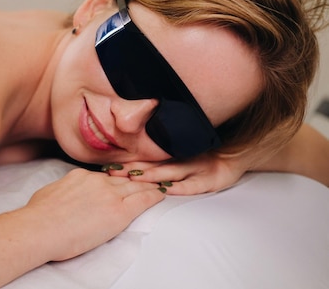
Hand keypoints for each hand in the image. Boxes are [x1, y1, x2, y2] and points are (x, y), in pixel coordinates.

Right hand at [26, 169, 164, 260]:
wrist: (41, 227)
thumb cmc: (38, 217)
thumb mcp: (50, 193)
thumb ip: (64, 191)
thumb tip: (64, 196)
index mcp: (80, 176)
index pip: (104, 177)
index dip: (116, 179)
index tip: (122, 180)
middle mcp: (97, 181)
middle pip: (122, 178)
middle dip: (136, 178)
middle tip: (149, 178)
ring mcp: (109, 194)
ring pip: (135, 186)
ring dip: (148, 185)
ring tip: (160, 184)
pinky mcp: (119, 211)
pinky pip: (143, 199)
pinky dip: (154, 195)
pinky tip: (162, 194)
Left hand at [106, 153, 249, 194]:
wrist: (237, 156)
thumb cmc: (206, 161)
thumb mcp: (183, 159)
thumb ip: (162, 164)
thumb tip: (132, 168)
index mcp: (173, 158)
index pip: (146, 161)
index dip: (128, 163)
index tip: (110, 166)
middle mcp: (182, 162)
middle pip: (153, 166)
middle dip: (133, 169)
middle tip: (114, 172)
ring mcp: (196, 170)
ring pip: (170, 172)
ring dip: (152, 175)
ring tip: (134, 177)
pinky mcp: (211, 180)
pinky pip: (193, 185)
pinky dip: (180, 188)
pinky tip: (168, 190)